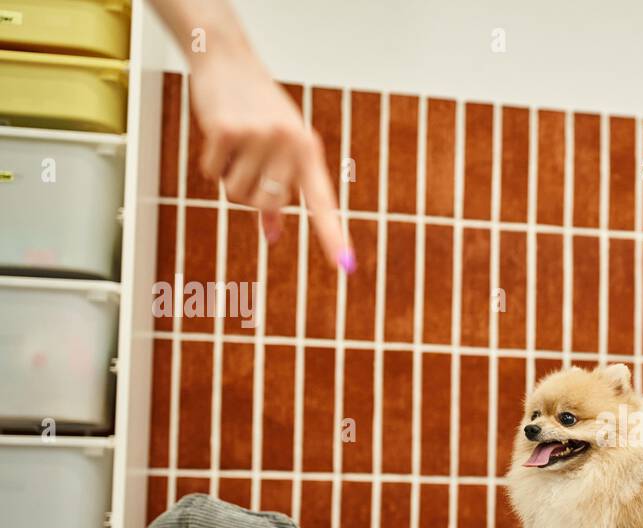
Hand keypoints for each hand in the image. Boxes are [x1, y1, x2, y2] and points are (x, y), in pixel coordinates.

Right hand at [187, 47, 352, 270]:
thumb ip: (280, 191)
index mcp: (310, 151)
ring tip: (237, 144)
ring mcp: (259, 137)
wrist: (229, 61)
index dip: (333, 235)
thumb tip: (273, 236)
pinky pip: (212, 174)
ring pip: (236, 195)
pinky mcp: (227, 131)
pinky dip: (210, 161)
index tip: (345, 266)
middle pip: (265, 204)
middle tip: (249, 162)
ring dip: (229, 177)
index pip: (324, 202)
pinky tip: (219, 132)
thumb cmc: (259, 110)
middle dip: (251, 194)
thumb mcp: (281, 148)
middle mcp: (290, 145)